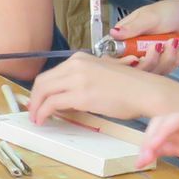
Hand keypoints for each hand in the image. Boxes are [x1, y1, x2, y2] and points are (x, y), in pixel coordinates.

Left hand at [26, 54, 163, 125]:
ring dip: (36, 107)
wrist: (146, 91)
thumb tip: (69, 93)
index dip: (40, 89)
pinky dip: (43, 112)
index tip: (38, 100)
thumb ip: (84, 78)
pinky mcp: (80, 94)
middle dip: (34, 98)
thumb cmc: (131, 87)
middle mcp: (76, 64)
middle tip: (33, 110)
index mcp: (80, 59)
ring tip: (37, 118)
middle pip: (42, 81)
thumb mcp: (102, 74)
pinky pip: (52, 104)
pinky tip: (43, 119)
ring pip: (43, 91)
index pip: (51, 73)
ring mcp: (77, 78)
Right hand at [113, 0, 178, 71]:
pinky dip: (174, 61)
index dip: (123, 63)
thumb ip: (132, 27)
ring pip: (151, 73)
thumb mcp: (149, 17)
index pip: (115, 58)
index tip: (135, 58)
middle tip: (160, 45)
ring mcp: (148, 60)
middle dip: (151, 60)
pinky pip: (165, 72)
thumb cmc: (167, 13)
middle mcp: (133, 52)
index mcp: (124, 39)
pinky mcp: (160, 66)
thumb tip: (113, 33)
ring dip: (166, 59)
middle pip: (133, 70)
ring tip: (174, 42)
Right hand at [136, 110, 178, 178]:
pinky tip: (146, 162)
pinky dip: (155, 152)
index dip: (162, 131)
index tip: (152, 147)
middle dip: (150, 138)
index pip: (177, 119)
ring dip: (149, 146)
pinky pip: (166, 146)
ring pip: (161, 135)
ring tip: (140, 163)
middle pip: (163, 124)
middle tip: (144, 158)